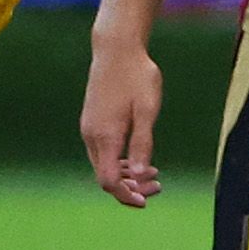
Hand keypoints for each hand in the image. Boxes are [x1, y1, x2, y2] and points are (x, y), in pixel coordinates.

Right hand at [81, 31, 163, 205]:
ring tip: (155, 174)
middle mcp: (91, 135)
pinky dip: (119, 161)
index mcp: (105, 135)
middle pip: (105, 176)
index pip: (108, 181)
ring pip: (103, 165)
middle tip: (159, 186)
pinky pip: (102, 152)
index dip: (126, 195)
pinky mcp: (92, 122)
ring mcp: (89, 128)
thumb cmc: (137, 76)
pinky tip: (139, 160)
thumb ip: (142, 143)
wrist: (116, 49)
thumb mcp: (147, 110)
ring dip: (126, 175)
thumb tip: (139, 174)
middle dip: (131, 187)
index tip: (146, 201)